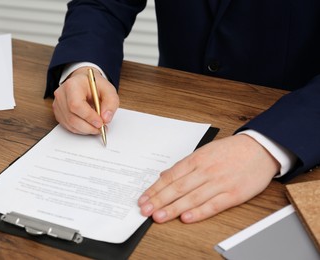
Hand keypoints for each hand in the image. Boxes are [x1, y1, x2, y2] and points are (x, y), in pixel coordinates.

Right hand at [52, 67, 119, 133]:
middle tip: (101, 128)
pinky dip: (80, 129)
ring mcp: (58, 104)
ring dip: (86, 130)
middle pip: (72, 117)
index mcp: (72, 85)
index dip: (89, 117)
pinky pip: (68, 126)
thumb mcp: (108, 90)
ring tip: (97, 127)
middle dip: (89, 127)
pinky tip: (89, 125)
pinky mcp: (58, 113)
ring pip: (70, 124)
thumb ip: (111, 102)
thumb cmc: (95, 86)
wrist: (84, 83)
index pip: (76, 105)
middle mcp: (61, 94)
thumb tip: (106, 118)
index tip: (100, 123)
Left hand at [138, 134, 278, 222]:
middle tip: (145, 210)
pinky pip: (213, 205)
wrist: (260, 149)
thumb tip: (165, 175)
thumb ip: (185, 165)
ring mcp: (220, 183)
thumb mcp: (205, 151)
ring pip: (192, 198)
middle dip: (159, 200)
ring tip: (159, 216)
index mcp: (197, 159)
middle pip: (178, 188)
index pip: (171, 176)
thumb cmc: (231, 151)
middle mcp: (206, 170)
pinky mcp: (234, 194)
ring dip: (173, 208)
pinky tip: (186, 218)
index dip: (155, 189)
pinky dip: (199, 212)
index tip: (143, 198)